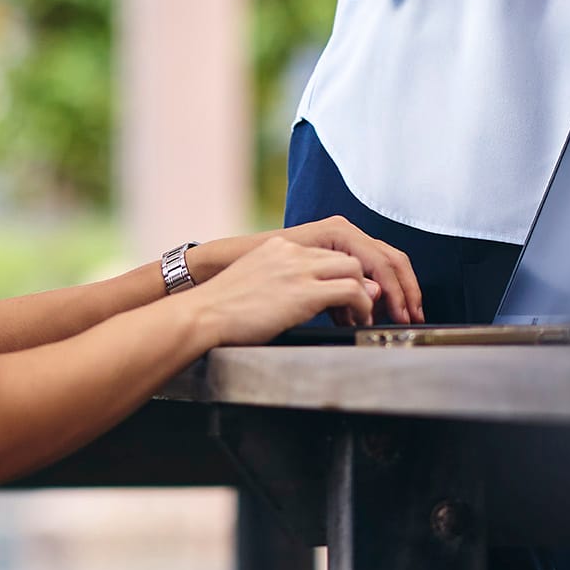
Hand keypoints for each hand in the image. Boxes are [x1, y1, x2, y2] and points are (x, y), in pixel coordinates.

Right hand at [189, 235, 382, 345]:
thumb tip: (319, 297)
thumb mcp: (256, 286)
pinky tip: (355, 321)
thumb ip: (288, 286)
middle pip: (347, 256)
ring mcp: (298, 269)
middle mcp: (291, 252)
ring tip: (364, 317)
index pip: (327, 253)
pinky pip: (351, 291)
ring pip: (355, 269)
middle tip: (368, 307)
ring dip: (366, 294)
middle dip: (364, 281)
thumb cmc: (223, 311)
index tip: (350, 297)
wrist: (202, 315)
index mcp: (279, 248)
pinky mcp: (304, 291)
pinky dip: (360, 306)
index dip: (344, 276)